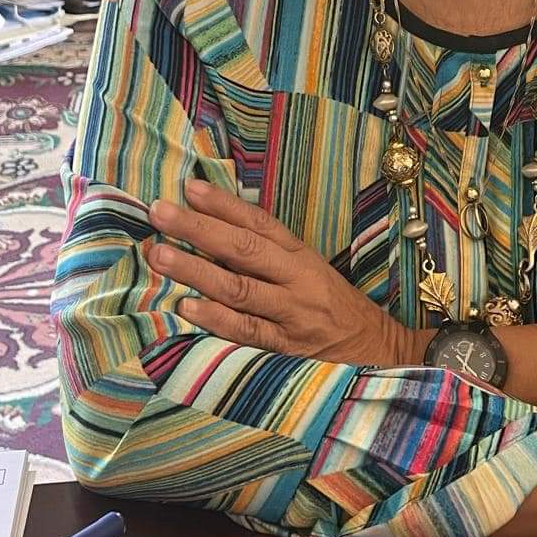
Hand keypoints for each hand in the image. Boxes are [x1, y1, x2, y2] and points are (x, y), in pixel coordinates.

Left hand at [146, 179, 419, 367]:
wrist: (377, 350)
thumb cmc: (331, 305)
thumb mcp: (308, 269)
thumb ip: (267, 252)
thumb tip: (212, 229)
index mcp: (300, 254)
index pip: (258, 222)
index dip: (223, 203)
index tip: (188, 187)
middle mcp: (297, 279)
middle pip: (243, 248)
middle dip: (197, 228)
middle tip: (159, 212)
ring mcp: (292, 313)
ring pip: (239, 287)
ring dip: (196, 271)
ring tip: (160, 255)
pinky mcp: (288, 349)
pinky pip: (248, 330)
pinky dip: (216, 318)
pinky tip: (186, 307)